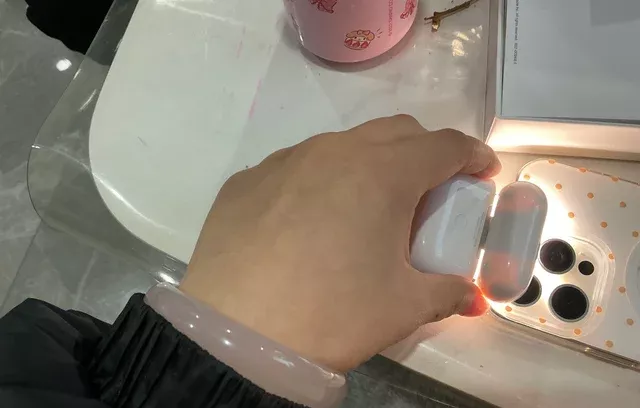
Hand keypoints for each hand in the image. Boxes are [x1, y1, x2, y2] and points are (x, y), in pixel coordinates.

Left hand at [181, 115, 500, 371]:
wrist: (232, 333)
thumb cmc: (331, 313)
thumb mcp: (401, 308)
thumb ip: (446, 293)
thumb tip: (470, 296)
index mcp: (383, 173)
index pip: (443, 146)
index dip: (471, 156)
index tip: (481, 173)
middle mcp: (335, 152)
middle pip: (395, 133)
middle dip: (423, 153)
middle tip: (428, 194)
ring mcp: (285, 160)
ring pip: (342, 147)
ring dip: (368, 166)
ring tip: (364, 212)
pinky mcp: (247, 179)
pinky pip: (296, 168)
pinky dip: (319, 182)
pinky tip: (309, 223)